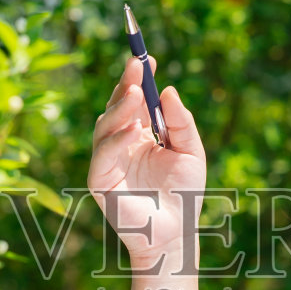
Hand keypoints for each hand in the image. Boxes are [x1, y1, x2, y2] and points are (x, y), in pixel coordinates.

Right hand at [87, 54, 207, 267]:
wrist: (176, 231)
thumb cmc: (184, 194)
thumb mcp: (191, 152)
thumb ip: (181, 123)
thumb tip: (169, 90)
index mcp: (141, 133)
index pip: (135, 100)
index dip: (139, 78)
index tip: (148, 58)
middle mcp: (121, 142)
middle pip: (117, 106)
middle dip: (126, 84)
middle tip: (137, 65)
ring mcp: (107, 159)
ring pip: (105, 125)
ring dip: (120, 106)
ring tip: (136, 91)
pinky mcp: (99, 179)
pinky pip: (103, 153)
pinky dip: (115, 138)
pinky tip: (132, 129)